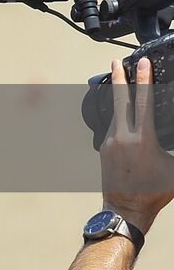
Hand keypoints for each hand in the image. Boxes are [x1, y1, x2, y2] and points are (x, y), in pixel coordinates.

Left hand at [101, 57, 173, 233]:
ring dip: (118, 96)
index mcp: (142, 138)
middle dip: (118, 77)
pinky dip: (118, 116)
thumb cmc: (155, 191)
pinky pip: (112, 126)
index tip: (142, 62)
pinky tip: (124, 113)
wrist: (126, 209)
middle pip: (119, 99)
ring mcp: (109, 141)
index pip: (144, 101)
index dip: (144, 79)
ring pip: (115, 113)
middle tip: (116, 60)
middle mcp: (122, 136)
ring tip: (122, 82)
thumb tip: (173, 131)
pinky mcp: (103, 148)